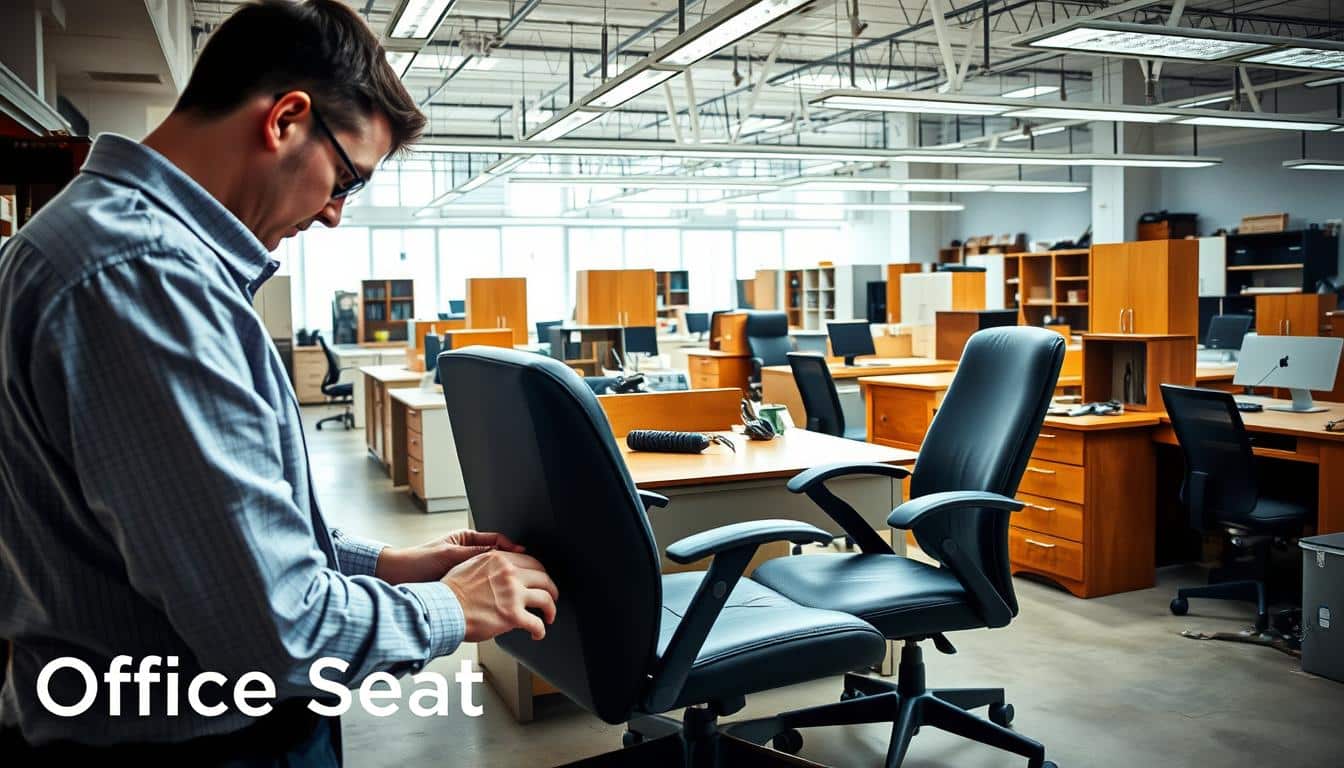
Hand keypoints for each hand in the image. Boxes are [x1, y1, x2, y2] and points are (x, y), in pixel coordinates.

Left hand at [375, 530, 524, 584]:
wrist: (396, 578)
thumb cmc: (417, 561)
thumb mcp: (449, 554)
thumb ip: (475, 554)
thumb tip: (500, 553)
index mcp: (466, 539)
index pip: (497, 540)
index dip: (512, 548)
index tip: (524, 555)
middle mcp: (468, 554)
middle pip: (497, 557)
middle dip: (511, 564)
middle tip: (526, 572)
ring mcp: (465, 570)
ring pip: (490, 573)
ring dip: (501, 579)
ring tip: (514, 586)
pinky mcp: (460, 585)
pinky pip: (481, 586)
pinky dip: (489, 591)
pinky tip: (497, 597)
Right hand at [442, 551, 557, 641]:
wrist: (443, 608)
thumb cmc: (450, 592)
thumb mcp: (469, 565)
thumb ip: (488, 564)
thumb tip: (498, 568)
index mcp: (499, 560)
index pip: (531, 561)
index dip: (539, 572)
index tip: (540, 580)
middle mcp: (509, 573)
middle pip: (543, 577)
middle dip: (550, 588)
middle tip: (551, 597)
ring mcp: (513, 594)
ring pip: (546, 598)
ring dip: (551, 609)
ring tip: (549, 616)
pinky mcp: (512, 615)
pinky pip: (536, 622)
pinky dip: (540, 630)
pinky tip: (537, 633)